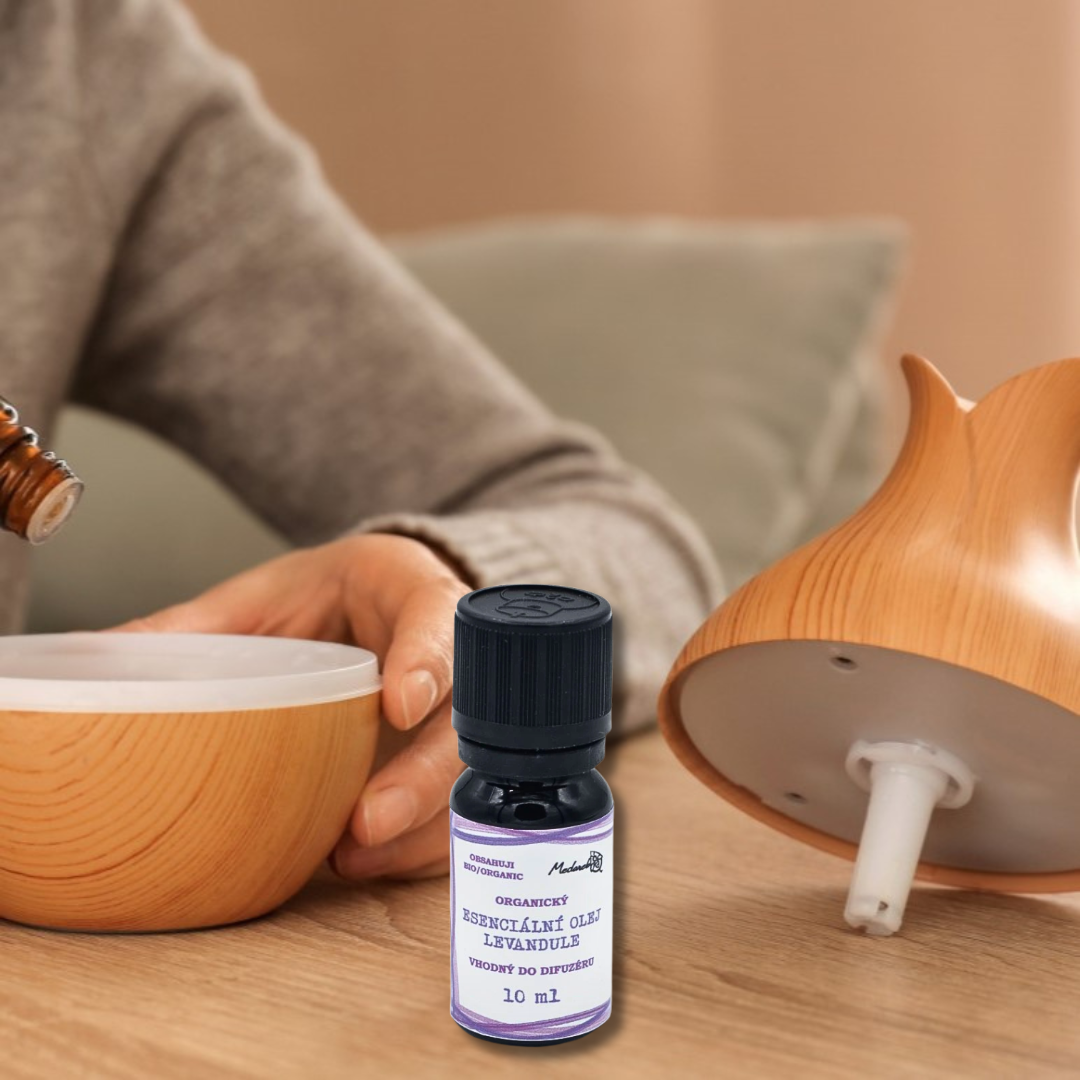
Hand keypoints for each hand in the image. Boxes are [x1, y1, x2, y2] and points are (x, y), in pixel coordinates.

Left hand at [114, 534, 470, 879]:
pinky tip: (368, 860)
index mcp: (411, 589)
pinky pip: (458, 807)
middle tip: (367, 821)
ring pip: (475, 773)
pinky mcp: (455, 756)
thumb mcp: (264, 595)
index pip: (437, 617)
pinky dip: (419, 844)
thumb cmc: (326, 595)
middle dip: (426, 774)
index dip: (428, 661)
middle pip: (471, 716)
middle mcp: (454, 653)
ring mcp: (463, 709)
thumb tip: (94, 656)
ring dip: (423, 824)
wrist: (377, 602)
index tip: (399, 705)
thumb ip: (195, 624)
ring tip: (352, 855)